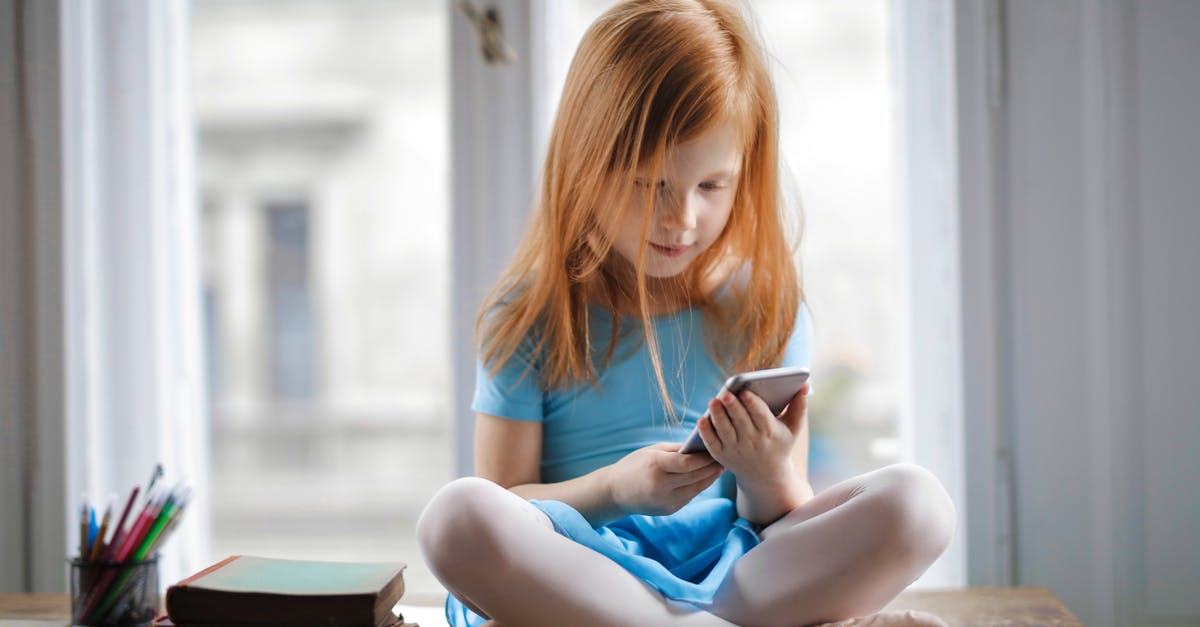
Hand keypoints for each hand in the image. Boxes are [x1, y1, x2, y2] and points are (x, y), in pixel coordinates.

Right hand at [605, 442, 723, 516]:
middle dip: (711, 467)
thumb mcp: (651, 451)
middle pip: (695, 476)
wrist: (615, 492)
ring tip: (719, 467)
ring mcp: (665, 500)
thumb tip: (701, 445)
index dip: (704, 457)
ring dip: (710, 478)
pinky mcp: (668, 509)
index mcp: (655, 466)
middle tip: (724, 457)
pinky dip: (699, 486)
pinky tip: (706, 478)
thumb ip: (676, 450)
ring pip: (696, 488)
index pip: (687, 463)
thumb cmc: (634, 465)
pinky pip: (690, 496)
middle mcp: (660, 485)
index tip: (715, 449)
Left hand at [696, 382, 809, 491]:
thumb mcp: (792, 428)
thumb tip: (806, 384)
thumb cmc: (779, 444)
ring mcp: (735, 450)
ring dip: (718, 417)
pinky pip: (712, 443)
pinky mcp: (722, 456)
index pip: (760, 416)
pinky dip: (706, 432)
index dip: (752, 404)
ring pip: (725, 431)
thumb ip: (799, 406)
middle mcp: (752, 442)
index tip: (745, 392)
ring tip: (713, 402)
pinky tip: (702, 420)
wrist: (766, 476)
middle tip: (726, 393)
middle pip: (741, 422)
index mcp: (770, 432)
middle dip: (733, 407)